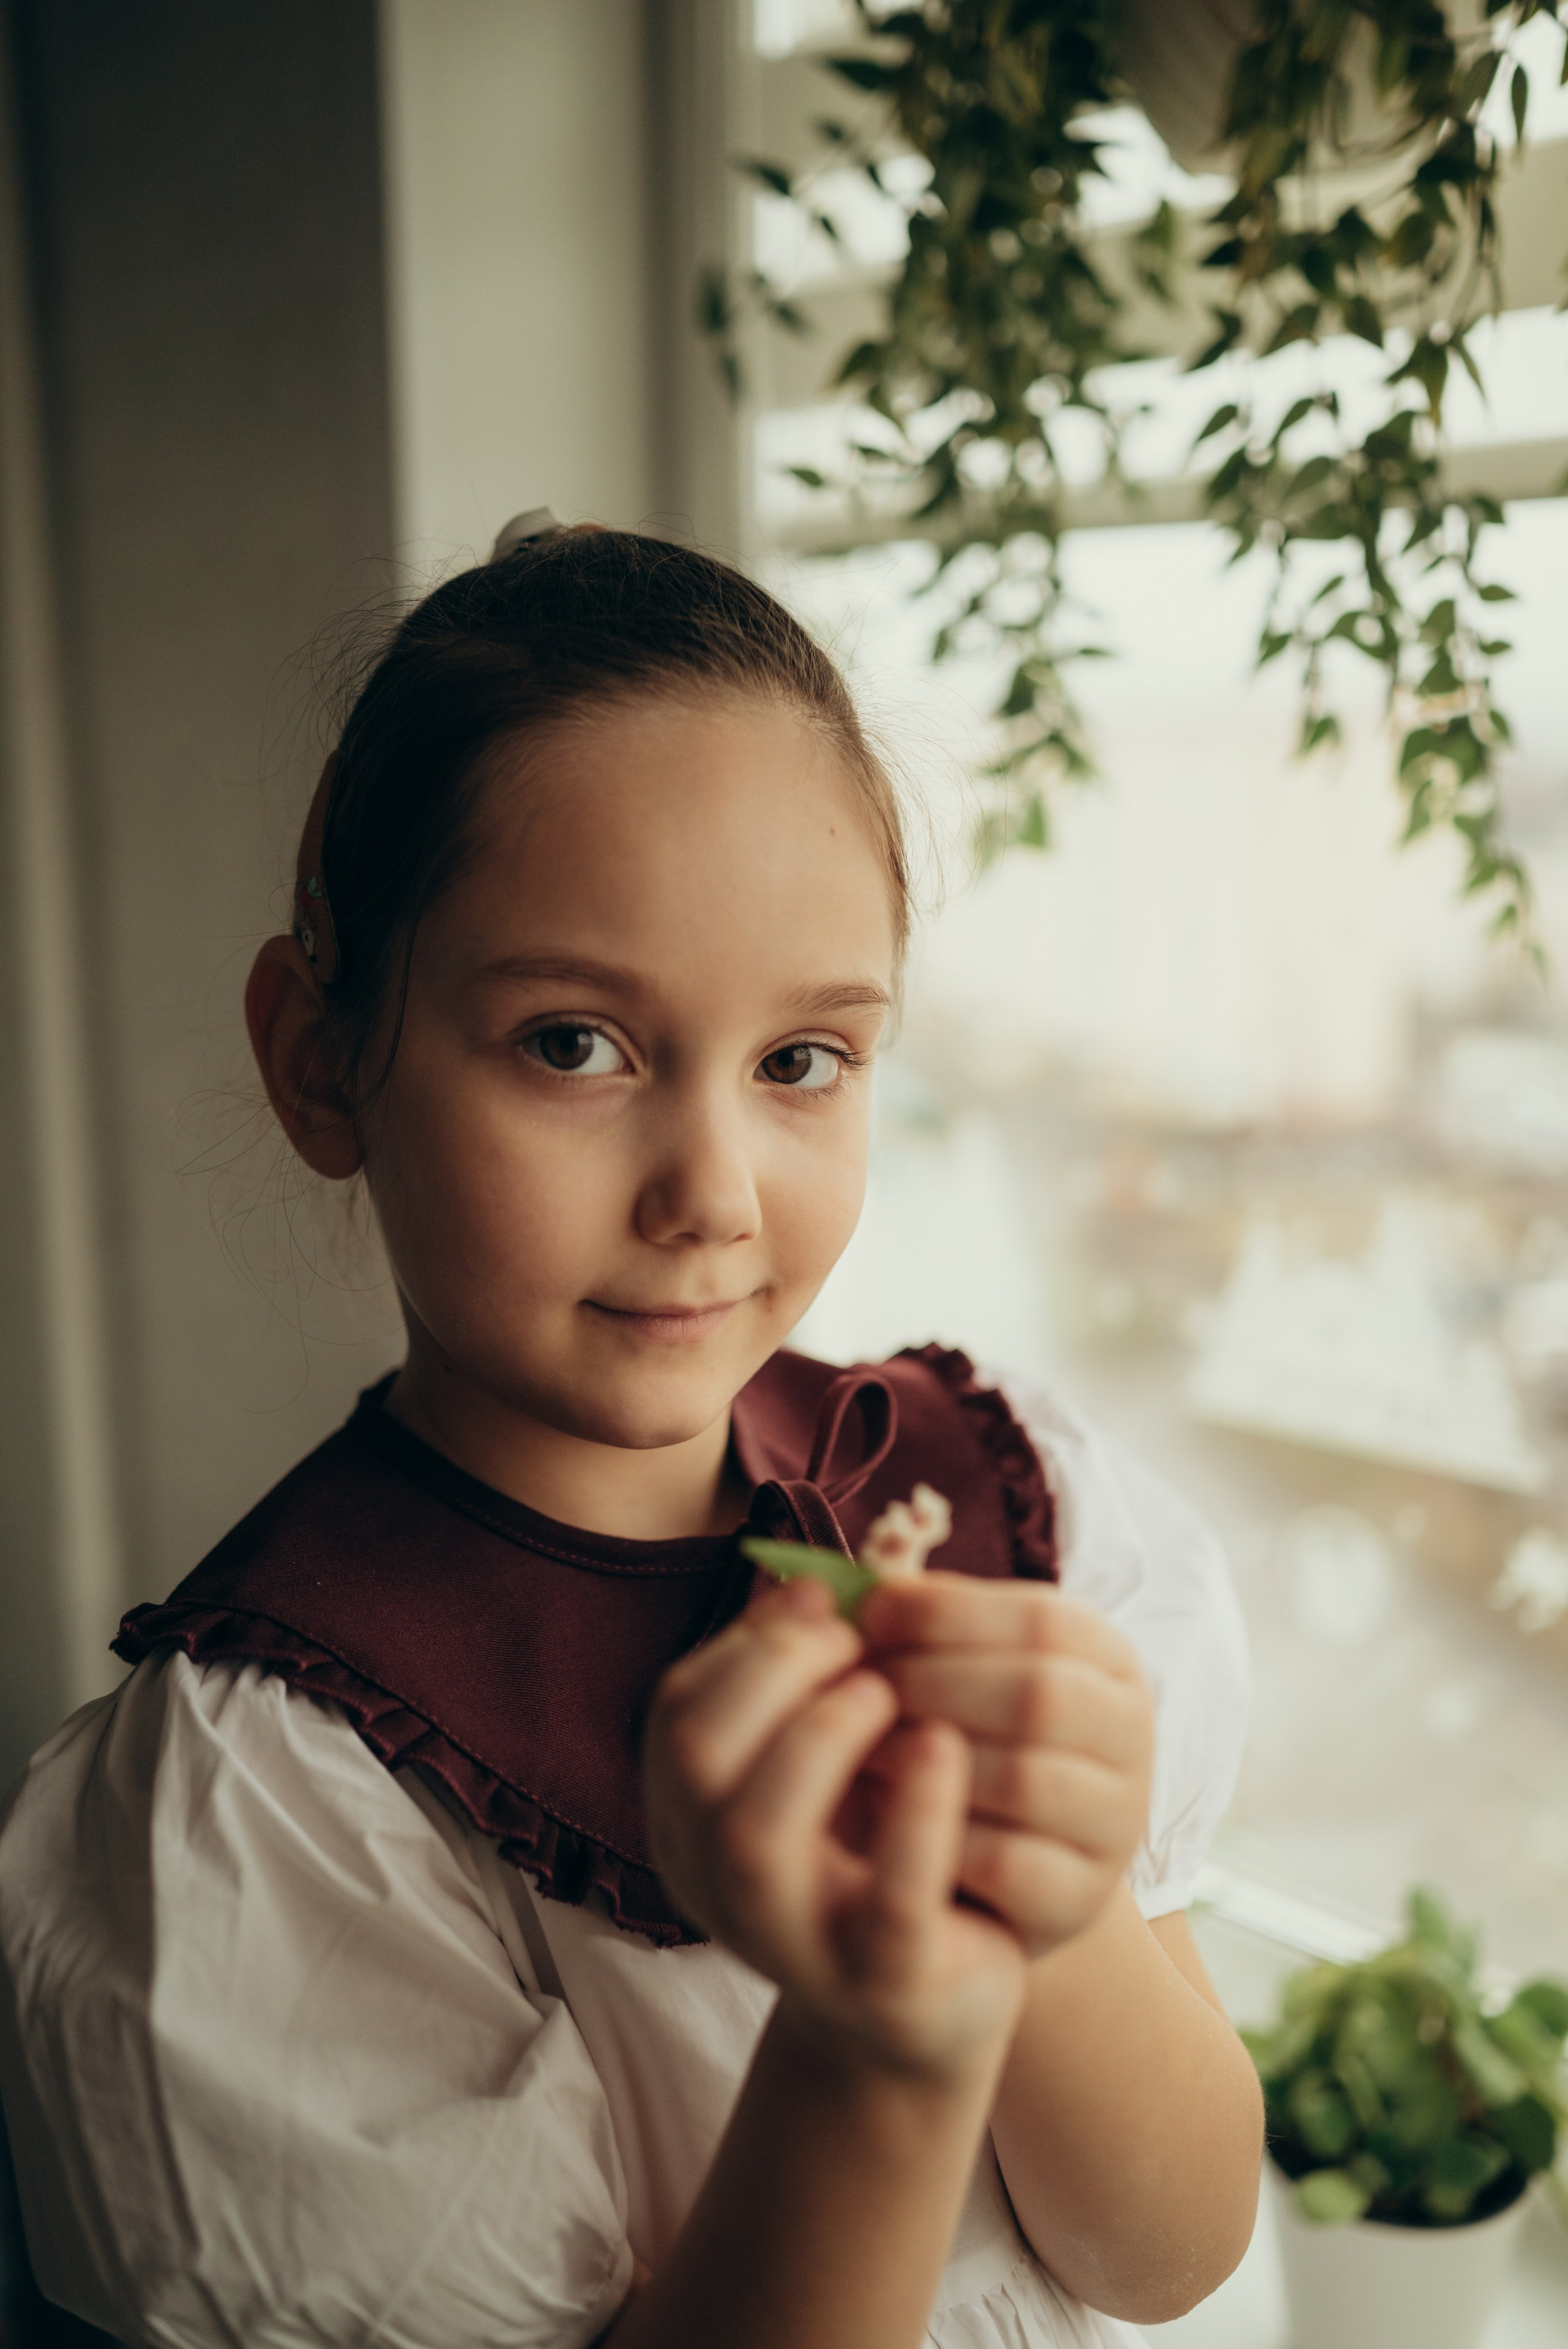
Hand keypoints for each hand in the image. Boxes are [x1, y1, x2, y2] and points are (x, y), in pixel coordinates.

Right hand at [645, 1578, 1026, 2082]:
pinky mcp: (882, 1983)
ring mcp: (792, 1942)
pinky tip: (942, 1750)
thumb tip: (819, 1581)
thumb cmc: (872, 1856)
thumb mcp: (826, 1766)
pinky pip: (884, 1903)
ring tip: (890, 1694)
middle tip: (860, 1645)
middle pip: (696, 1757)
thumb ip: (809, 1683)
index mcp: (690, 1822)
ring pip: (758, 1835)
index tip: (828, 1605)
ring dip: (821, 1736)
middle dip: (775, 1674)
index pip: (677, 1711)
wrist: (927, 2009)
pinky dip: (914, 1817)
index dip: (751, 1643)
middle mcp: (717, 1883)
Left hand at [857, 1575, 1153, 1961]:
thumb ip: (924, 1624)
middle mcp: (1131, 1735)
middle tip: (858, 1692)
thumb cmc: (963, 1739)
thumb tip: (861, 1590)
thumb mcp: (959, 1668)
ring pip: (1025, 1778)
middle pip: (1038, 1694)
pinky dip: (939, 1836)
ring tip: (863, 1751)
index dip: (949, 1613)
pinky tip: (893, 1819)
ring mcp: (1117, 1822)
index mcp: (1107, 1659)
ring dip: (928, 1760)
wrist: (996, 1872)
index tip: (871, 1615)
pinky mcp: (1083, 1897)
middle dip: (931, 1683)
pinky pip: (1007, 1862)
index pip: (1044, 1620)